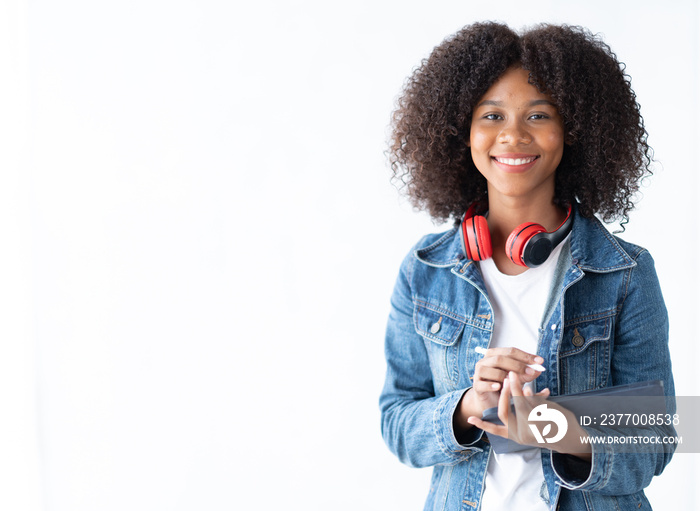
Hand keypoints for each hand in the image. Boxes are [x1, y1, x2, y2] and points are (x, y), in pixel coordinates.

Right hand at [454, 347, 543, 431]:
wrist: (491, 400)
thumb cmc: (505, 386)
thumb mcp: (518, 379)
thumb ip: (527, 374)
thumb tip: (538, 370)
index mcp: (495, 354)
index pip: (511, 351)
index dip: (526, 356)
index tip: (539, 361)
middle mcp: (485, 361)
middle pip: (500, 358)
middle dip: (518, 365)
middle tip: (531, 372)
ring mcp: (479, 373)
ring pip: (492, 370)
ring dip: (505, 376)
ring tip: (514, 382)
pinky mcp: (476, 386)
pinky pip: (483, 384)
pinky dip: (491, 385)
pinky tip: (499, 387)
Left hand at [467, 371, 591, 458]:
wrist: (568, 440)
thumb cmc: (564, 422)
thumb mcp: (552, 409)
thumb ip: (536, 400)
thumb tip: (525, 388)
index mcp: (534, 428)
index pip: (519, 404)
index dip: (515, 387)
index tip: (512, 373)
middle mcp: (523, 434)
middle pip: (506, 411)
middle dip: (505, 393)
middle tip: (507, 378)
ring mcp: (518, 436)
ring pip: (500, 420)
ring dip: (497, 401)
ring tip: (496, 385)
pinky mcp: (515, 437)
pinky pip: (497, 431)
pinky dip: (485, 426)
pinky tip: (471, 419)